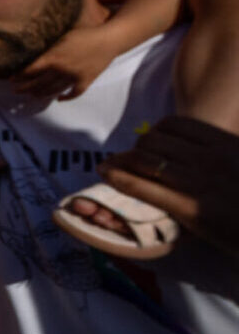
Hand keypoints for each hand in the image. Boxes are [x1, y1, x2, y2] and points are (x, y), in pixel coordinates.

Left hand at [13, 26, 117, 100]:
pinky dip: (66, 97)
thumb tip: (32, 52)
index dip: (20, 76)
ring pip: (53, 90)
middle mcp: (62, 69)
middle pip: (39, 82)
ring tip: (31, 95)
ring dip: (41, 93)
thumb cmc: (84, 34)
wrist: (109, 40)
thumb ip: (48, 47)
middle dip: (25, 87)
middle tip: (15, 91)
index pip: (32, 70)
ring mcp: (74, 77)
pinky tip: (59, 99)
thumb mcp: (62, 36)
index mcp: (54, 57)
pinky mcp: (86, 82)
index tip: (10, 79)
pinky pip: (74, 93)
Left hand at [99, 115, 238, 239]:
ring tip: (108, 166)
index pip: (176, 124)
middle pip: (155, 140)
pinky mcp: (190, 209)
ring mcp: (199, 182)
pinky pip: (144, 187)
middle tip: (127, 159)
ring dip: (120, 161)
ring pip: (144, 160)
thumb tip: (200, 147)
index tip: (150, 142)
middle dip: (136, 148)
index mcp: (226, 143)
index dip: (156, 131)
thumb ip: (225, 149)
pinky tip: (107, 176)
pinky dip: (120, 178)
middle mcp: (211, 157)